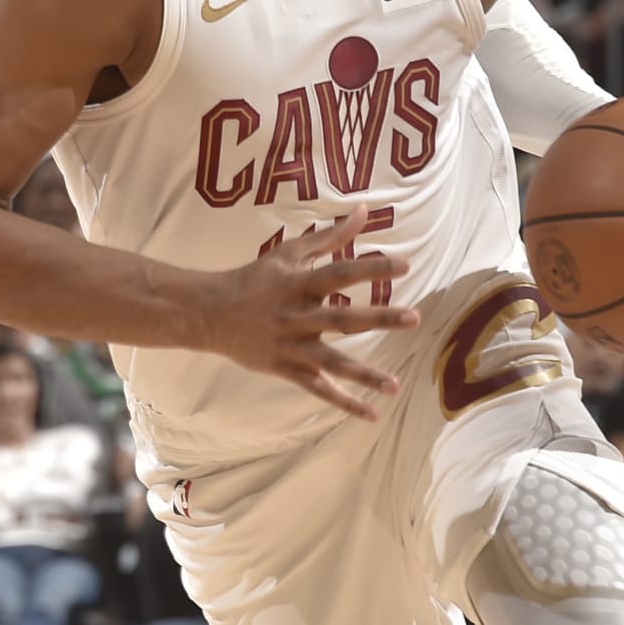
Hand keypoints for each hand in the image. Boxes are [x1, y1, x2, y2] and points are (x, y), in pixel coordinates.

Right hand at [202, 207, 419, 419]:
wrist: (210, 313)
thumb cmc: (255, 278)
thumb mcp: (290, 253)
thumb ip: (330, 236)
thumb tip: (364, 211)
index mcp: (298, 284)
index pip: (340, 273)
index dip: (371, 268)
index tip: (405, 266)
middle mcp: (296, 316)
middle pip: (341, 319)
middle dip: (378, 318)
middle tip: (413, 318)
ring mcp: (290, 347)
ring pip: (330, 363)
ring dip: (363, 375)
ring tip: (394, 386)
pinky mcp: (285, 369)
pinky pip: (318, 389)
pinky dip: (344, 402)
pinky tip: (372, 413)